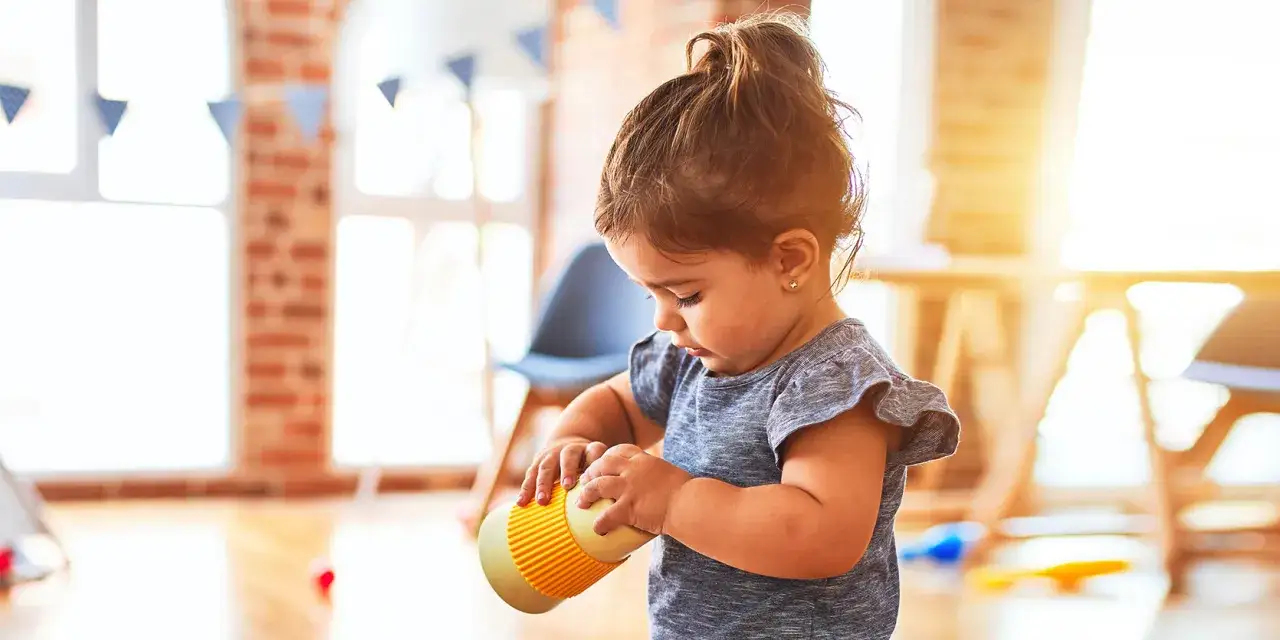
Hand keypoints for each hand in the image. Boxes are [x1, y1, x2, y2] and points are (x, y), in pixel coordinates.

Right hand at [517, 436, 608, 506]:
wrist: (566, 445)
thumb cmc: (587, 464)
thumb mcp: (598, 464)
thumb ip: (603, 479)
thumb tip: (613, 505)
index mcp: (589, 449)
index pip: (594, 450)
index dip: (594, 460)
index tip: (594, 475)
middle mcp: (569, 449)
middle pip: (568, 457)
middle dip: (567, 471)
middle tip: (567, 486)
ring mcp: (551, 454)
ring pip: (546, 466)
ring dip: (543, 483)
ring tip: (542, 501)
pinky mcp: (537, 462)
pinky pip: (530, 475)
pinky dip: (525, 489)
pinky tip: (521, 503)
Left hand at [575, 444, 691, 535]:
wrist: (690, 504)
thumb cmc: (687, 493)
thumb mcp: (670, 474)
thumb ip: (657, 475)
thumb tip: (658, 484)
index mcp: (644, 460)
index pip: (619, 450)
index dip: (607, 456)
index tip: (602, 464)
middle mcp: (633, 470)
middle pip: (602, 464)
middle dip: (590, 472)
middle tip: (585, 482)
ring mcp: (629, 488)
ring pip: (597, 486)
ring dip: (586, 494)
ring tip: (580, 503)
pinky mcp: (629, 507)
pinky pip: (606, 516)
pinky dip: (600, 523)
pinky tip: (597, 530)